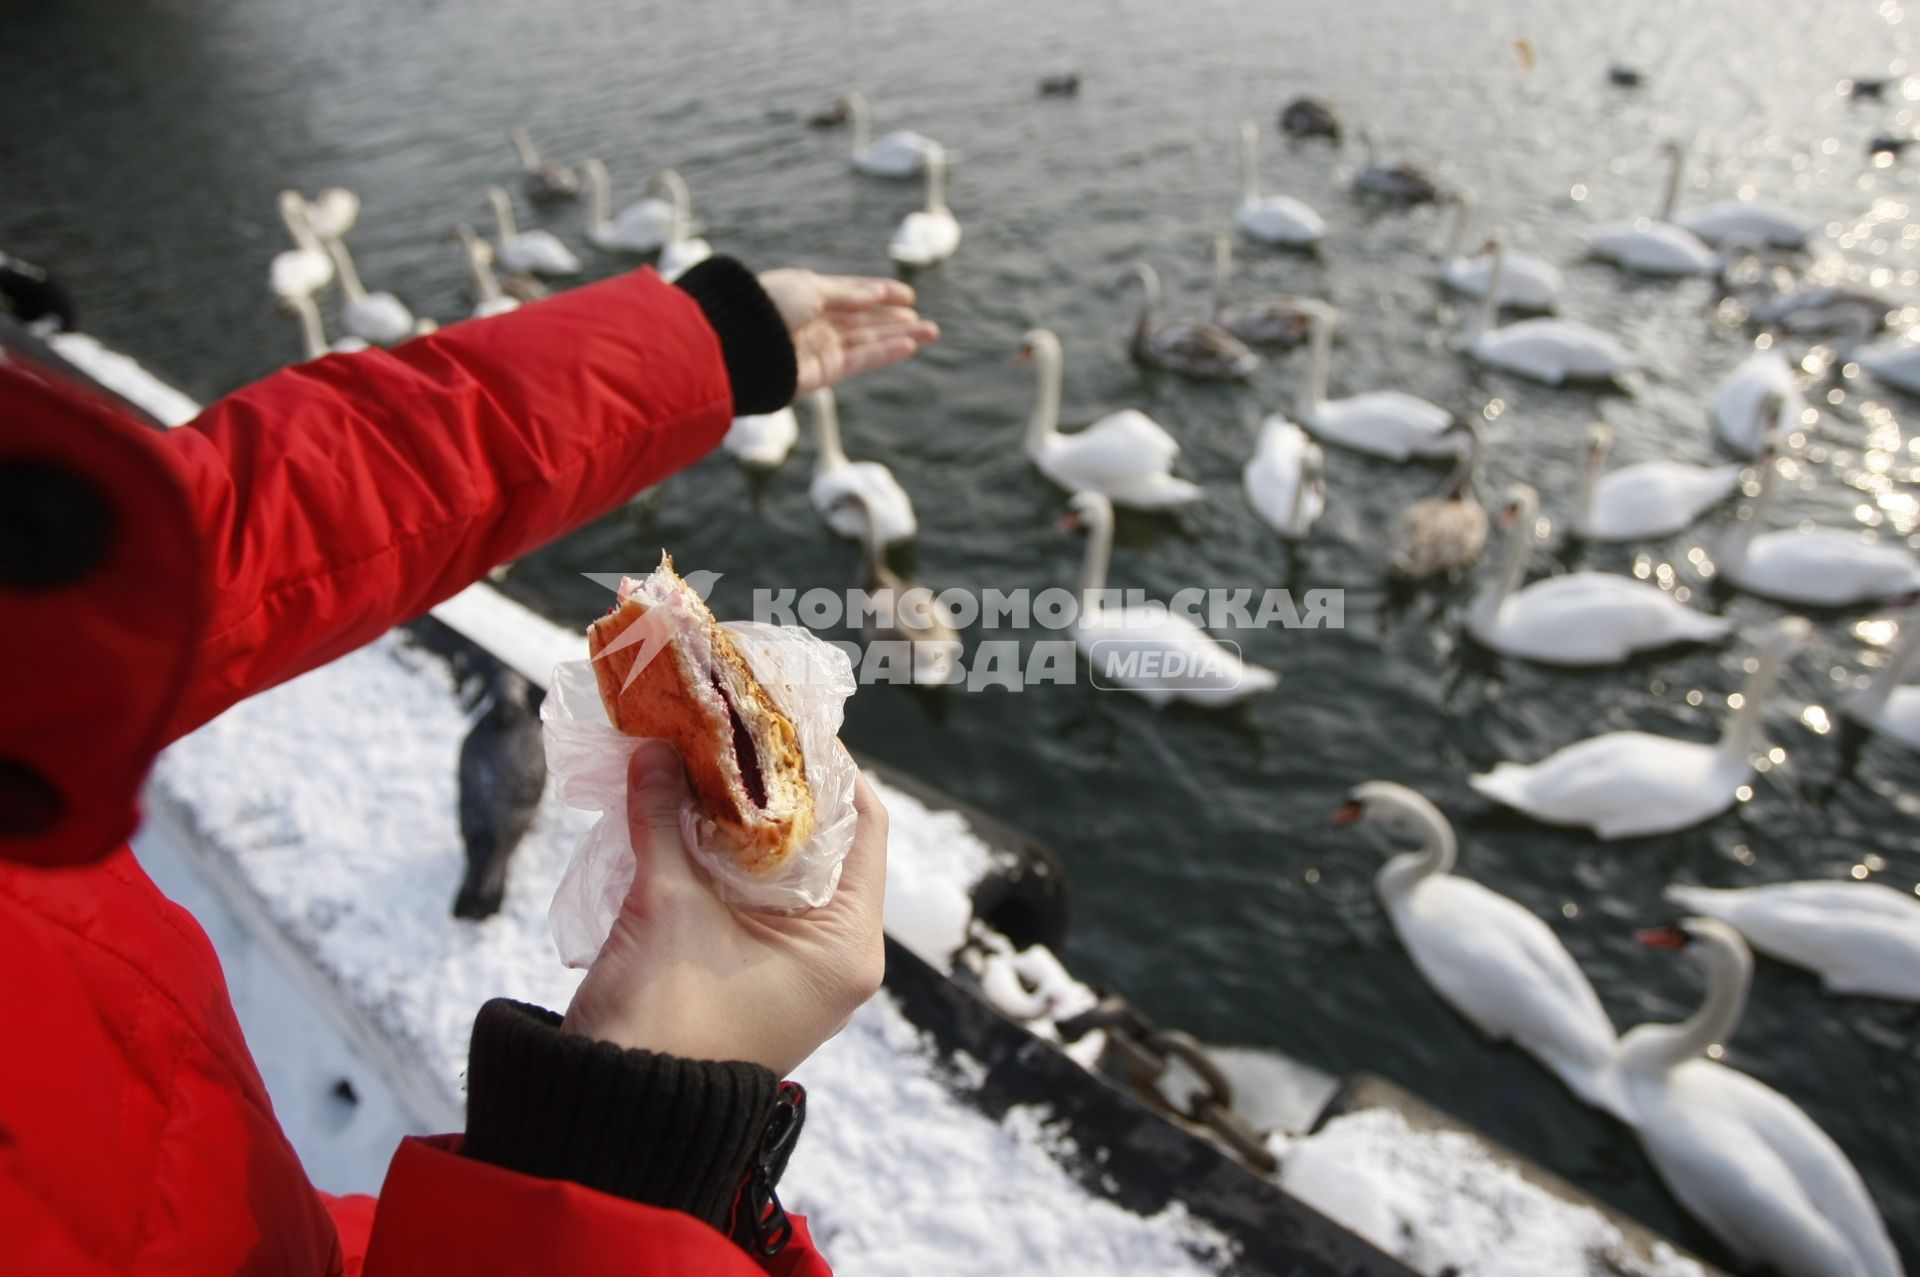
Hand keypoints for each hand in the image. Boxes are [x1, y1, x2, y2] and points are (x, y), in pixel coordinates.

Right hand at [563, 741, 888, 1074]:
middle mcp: (835, 955)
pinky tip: (682, 809)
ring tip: (706, 756)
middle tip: (737, 727)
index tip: (784, 718)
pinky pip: (748, 896)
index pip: (864, 827)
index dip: (828, 765)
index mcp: (847, 944)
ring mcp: (793, 968)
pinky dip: (719, 854)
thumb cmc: (662, 1017)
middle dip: (775, 785)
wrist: (611, 1115)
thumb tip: (654, 747)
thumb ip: (663, 818)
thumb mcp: (666, 904)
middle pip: (823, 842)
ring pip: (780, 867)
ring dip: (741, 817)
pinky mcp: (750, 973)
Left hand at [757, 269, 938, 393]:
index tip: (907, 294)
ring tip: (930, 331)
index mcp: (807, 295)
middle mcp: (815, 322)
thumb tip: (878, 294)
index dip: (880, 293)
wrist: (738, 343)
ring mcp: (820, 349)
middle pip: (864, 320)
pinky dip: (885, 353)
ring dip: (899, 336)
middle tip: (925, 319)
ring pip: (868, 341)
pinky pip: (861, 361)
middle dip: (895, 319)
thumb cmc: (769, 307)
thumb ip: (848, 294)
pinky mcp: (823, 373)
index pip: (852, 294)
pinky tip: (908, 346)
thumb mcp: (811, 289)